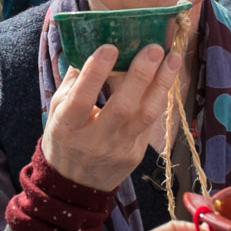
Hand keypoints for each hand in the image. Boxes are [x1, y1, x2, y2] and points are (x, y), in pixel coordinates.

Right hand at [41, 42, 182, 190]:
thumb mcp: (57, 112)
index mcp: (67, 127)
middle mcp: (94, 140)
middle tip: (153, 48)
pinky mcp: (136, 154)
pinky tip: (167, 76)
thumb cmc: (64, 139)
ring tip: (173, 58)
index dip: (95, 73)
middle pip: (121, 107)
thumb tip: (90, 45)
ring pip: (145, 115)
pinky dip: (159, 96)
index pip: (81, 98)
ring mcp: (118, 148)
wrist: (74, 185)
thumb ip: (73, 82)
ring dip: (162, 84)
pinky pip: (150, 122)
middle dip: (140, 75)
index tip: (110, 47)